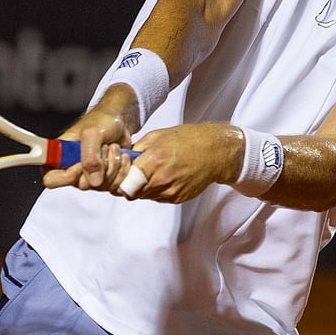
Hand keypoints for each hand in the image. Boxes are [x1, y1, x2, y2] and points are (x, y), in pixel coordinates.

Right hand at [42, 90, 136, 191]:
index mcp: (60, 157)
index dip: (68, 176)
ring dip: (113, 165)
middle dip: (99, 165)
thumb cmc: (101, 121)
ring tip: (113, 147)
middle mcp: (73, 169)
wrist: (120, 122)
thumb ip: (90, 156)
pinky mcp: (106, 179)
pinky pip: (115, 186)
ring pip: (101, 186)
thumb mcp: (92, 133)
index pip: (51, 179)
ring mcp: (90, 176)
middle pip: (82, 185)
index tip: (81, 163)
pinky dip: (123, 171)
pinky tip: (122, 156)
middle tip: (103, 147)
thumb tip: (94, 181)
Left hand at [124, 123, 243, 202]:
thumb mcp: (158, 136)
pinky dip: (156, 189)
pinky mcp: (177, 199)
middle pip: (132, 193)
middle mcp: (161, 180)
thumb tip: (123, 158)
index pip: (124, 184)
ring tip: (152, 172)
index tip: (121, 172)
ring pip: (144, 196)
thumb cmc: (189, 140)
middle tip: (133, 172)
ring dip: (142, 187)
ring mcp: (170, 192)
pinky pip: (158, 197)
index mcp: (154, 161)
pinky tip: (164, 176)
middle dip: (129, 184)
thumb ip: (137, 149)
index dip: (119, 179)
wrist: (216, 152)